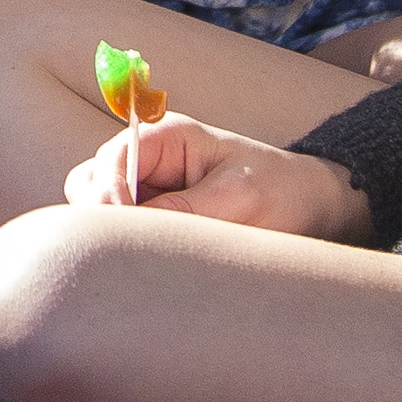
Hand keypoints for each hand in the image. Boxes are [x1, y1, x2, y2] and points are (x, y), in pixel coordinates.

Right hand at [66, 113, 373, 242]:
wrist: (311, 205)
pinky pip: (120, 232)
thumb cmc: (281, 190)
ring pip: (96, 210)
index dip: (109, 197)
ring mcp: (147, 187)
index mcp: (167, 136)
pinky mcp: (155, 215)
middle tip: (133, 253)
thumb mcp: (238, 198)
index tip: (126, 234)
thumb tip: (132, 231)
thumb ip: (183, 210)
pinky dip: (126, 248)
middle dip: (101, 217)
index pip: (111, 160)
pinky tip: (151, 265)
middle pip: (89, 184)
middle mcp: (148, 158)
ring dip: (112, 235)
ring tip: (147, 260)